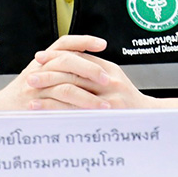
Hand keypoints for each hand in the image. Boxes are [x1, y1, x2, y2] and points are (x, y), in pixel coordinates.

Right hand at [0, 35, 111, 110]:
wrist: (0, 109)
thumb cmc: (23, 94)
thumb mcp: (40, 75)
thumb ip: (60, 69)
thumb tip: (91, 69)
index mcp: (42, 59)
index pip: (65, 43)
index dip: (84, 41)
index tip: (103, 45)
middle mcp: (39, 69)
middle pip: (68, 61)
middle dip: (91, 69)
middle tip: (108, 80)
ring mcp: (37, 87)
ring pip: (67, 86)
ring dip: (89, 96)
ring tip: (105, 105)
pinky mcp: (36, 104)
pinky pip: (59, 106)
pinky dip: (76, 110)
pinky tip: (89, 115)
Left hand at [26, 35, 152, 110]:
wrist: (147, 119)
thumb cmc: (127, 100)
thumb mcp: (113, 78)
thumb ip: (94, 68)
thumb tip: (66, 59)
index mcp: (109, 69)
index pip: (78, 57)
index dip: (56, 56)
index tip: (39, 57)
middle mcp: (110, 81)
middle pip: (73, 72)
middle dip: (48, 74)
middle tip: (30, 76)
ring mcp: (109, 98)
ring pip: (72, 90)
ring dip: (48, 92)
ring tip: (31, 93)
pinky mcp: (106, 115)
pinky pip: (75, 111)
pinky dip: (55, 109)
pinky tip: (42, 109)